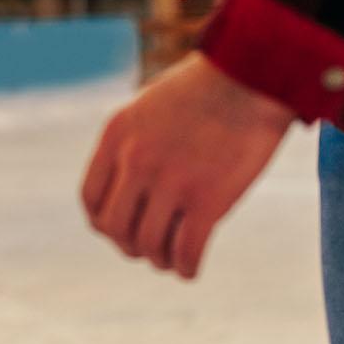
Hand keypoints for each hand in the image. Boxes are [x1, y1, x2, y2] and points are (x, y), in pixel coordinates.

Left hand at [81, 53, 293, 278]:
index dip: (103, 223)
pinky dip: (185, 268)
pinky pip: (185, 252)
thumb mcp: (151, 106)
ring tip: (172, 258)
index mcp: (118, 135)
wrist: (252, 75)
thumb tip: (131, 187)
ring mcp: (170, 182)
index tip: (120, 229)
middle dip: (130, 246)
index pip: (91, 198)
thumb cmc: (207, 89)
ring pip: (148, 245)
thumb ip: (134, 142)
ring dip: (159, 259)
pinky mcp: (208, 200)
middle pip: (115, 228)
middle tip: (149, 248)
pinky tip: (190, 268)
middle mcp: (136, 160)